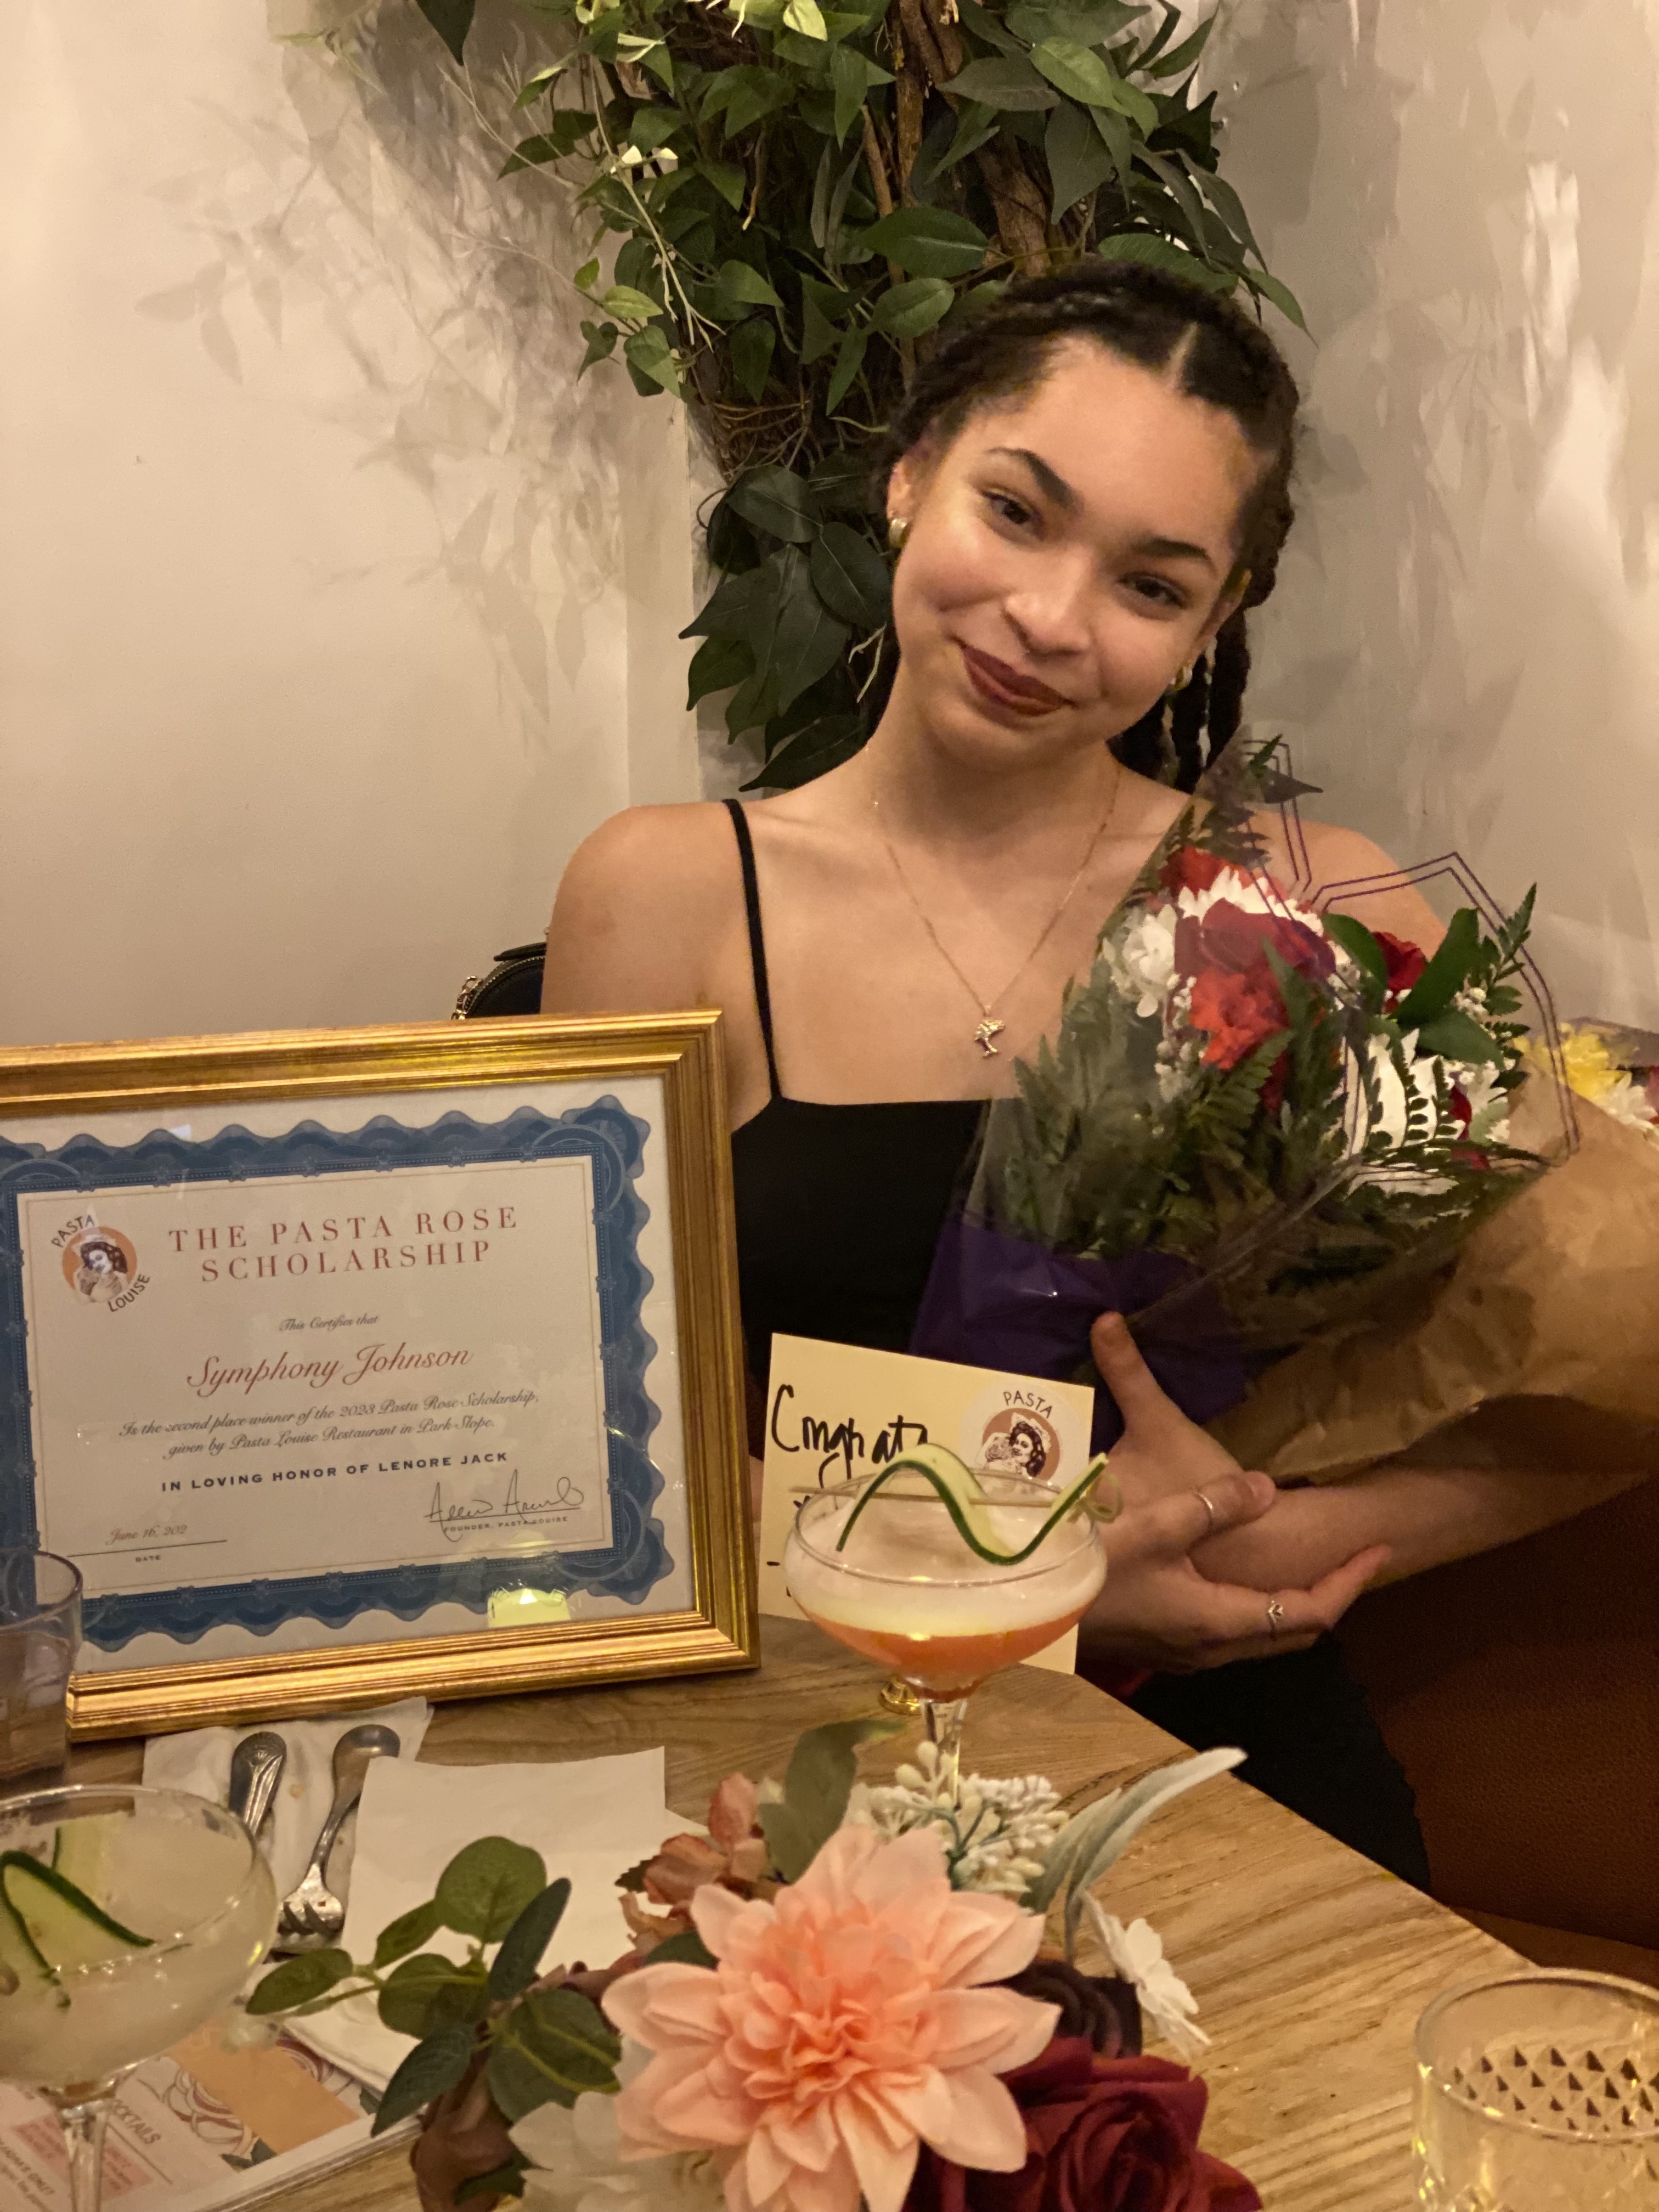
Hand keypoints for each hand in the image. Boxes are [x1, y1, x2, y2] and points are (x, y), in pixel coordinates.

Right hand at [1080, 1313, 1390, 1671]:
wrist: (1027, 1616)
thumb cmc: (1090, 1571)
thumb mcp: (1154, 1527)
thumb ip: (1214, 1505)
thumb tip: (1267, 1488)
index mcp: (1220, 1620)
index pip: (1311, 1612)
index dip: (1351, 1582)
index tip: (1379, 1549)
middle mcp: (1210, 1648)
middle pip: (1294, 1633)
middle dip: (1331, 1595)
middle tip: (1354, 1558)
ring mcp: (1184, 1653)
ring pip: (1263, 1637)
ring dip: (1293, 1604)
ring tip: (1308, 1563)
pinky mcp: (1162, 1647)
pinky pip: (1232, 1635)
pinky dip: (1258, 1609)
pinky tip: (1239, 1579)